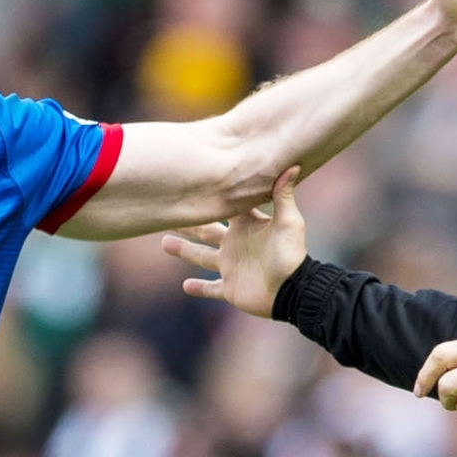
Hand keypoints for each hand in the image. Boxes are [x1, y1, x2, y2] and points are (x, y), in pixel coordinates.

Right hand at [164, 166, 307, 317]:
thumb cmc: (291, 254)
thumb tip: (292, 165)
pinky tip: (186, 285)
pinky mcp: (230, 289)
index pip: (224, 206)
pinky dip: (199, 288)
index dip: (210, 195)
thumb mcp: (289, 222)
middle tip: (167, 210)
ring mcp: (231, 267)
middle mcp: (235, 244)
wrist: (292, 291)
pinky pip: (211, 288)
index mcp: (246, 225)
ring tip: (164, 242)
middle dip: (189, 222)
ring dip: (184, 250)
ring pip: (201, 257)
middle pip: (206, 230)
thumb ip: (284, 196)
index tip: (192, 182)